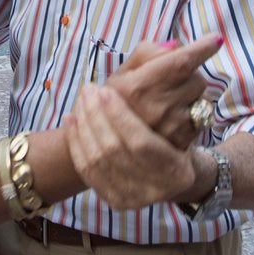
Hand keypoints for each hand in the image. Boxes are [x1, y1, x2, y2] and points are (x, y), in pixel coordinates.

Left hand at [68, 85, 196, 210]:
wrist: (171, 178)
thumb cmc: (176, 139)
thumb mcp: (182, 120)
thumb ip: (167, 92)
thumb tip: (163, 53)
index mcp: (177, 169)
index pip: (141, 142)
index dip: (120, 116)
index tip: (106, 90)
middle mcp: (155, 190)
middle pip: (114, 150)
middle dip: (96, 116)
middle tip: (90, 90)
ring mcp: (133, 199)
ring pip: (96, 159)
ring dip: (83, 125)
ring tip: (81, 100)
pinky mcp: (114, 201)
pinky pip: (86, 170)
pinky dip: (75, 142)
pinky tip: (71, 119)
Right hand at [97, 34, 222, 149]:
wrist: (112, 145)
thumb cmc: (115, 103)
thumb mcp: (120, 74)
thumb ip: (146, 53)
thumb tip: (175, 46)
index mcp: (140, 86)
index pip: (180, 62)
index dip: (202, 49)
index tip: (216, 40)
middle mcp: (158, 106)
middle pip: (198, 79)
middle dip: (191, 75)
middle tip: (173, 81)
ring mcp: (172, 126)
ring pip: (203, 99)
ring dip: (194, 95)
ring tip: (172, 101)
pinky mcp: (183, 141)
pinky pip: (202, 118)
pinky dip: (193, 113)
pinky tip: (175, 118)